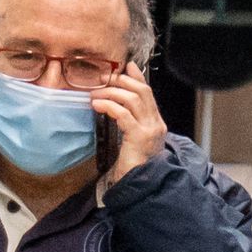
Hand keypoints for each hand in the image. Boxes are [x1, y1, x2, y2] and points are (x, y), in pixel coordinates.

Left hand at [91, 63, 170, 179]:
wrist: (141, 185)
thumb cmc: (133, 165)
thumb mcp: (131, 140)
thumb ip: (128, 123)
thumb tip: (114, 107)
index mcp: (155, 123)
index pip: (148, 93)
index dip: (137, 77)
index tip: (126, 66)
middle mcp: (156, 123)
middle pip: (142, 91)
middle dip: (121, 82)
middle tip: (103, 81)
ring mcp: (150, 130)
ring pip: (133, 99)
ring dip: (111, 93)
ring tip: (95, 95)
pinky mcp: (139, 137)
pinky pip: (123, 114)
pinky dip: (109, 106)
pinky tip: (97, 105)